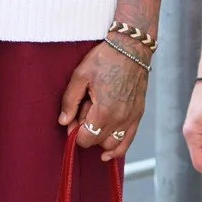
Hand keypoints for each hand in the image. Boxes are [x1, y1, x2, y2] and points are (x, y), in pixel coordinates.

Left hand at [59, 41, 147, 158]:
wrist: (131, 48)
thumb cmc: (105, 59)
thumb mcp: (80, 76)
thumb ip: (70, 102)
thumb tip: (64, 122)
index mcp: (104, 111)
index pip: (85, 139)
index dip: (75, 132)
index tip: (72, 119)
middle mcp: (120, 119)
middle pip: (97, 142)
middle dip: (87, 132)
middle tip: (83, 113)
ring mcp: (131, 118)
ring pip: (112, 146)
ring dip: (100, 139)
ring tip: (95, 122)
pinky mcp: (138, 114)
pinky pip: (128, 141)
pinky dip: (118, 149)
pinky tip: (107, 153)